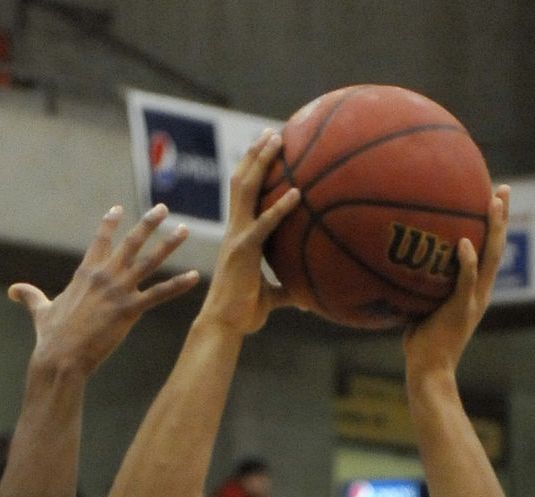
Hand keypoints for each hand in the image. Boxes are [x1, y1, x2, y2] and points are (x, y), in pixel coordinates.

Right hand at [9, 204, 199, 376]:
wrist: (60, 358)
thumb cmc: (50, 337)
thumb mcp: (40, 310)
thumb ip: (31, 296)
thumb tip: (13, 290)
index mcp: (85, 273)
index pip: (100, 240)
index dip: (109, 223)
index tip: (119, 209)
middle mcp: (104, 276)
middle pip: (131, 242)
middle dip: (148, 223)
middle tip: (162, 209)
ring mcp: (118, 291)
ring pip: (149, 261)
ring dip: (168, 244)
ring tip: (184, 230)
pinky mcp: (129, 310)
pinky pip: (160, 294)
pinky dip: (178, 285)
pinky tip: (195, 276)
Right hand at [202, 129, 299, 334]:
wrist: (224, 327)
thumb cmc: (244, 315)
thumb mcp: (271, 298)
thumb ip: (288, 290)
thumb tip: (310, 298)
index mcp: (239, 236)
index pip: (244, 196)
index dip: (252, 170)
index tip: (266, 150)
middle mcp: (235, 230)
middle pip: (242, 181)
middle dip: (256, 155)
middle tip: (272, 132)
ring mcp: (237, 237)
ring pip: (246, 189)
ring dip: (260, 162)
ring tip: (276, 139)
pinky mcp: (243, 250)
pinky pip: (265, 223)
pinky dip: (281, 207)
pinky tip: (297, 193)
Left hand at [404, 186, 508, 382]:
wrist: (429, 372)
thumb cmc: (422, 344)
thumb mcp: (424, 307)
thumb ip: (423, 286)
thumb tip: (401, 263)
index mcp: (475, 292)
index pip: (488, 252)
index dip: (493, 226)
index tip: (492, 198)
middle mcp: (480, 293)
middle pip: (496, 248)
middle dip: (501, 217)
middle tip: (503, 189)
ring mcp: (473, 301)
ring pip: (490, 258)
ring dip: (493, 229)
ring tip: (494, 202)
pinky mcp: (461, 310)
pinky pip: (466, 281)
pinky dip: (467, 261)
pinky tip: (463, 241)